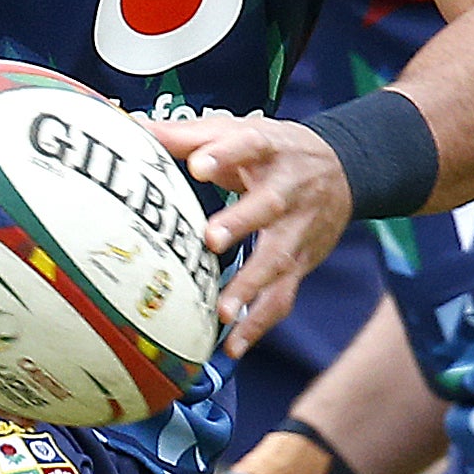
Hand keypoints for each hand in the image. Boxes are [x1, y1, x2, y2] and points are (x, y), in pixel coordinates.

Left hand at [148, 115, 353, 357]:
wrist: (342, 169)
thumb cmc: (274, 150)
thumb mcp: (238, 131)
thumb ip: (187, 135)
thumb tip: (131, 127)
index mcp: (269, 149)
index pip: (250, 145)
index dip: (227, 154)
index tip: (200, 165)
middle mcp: (288, 190)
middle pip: (269, 205)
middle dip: (242, 222)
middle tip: (212, 239)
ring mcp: (297, 230)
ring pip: (278, 259)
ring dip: (251, 286)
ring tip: (222, 310)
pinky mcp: (301, 263)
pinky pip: (282, 297)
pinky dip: (259, 323)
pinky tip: (233, 346)